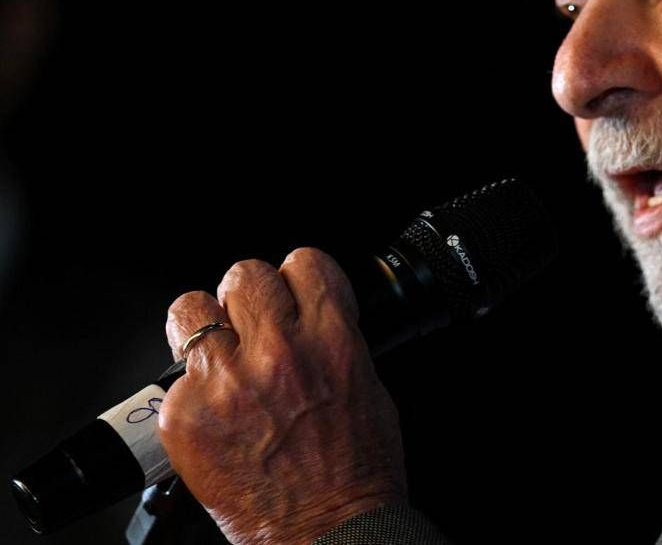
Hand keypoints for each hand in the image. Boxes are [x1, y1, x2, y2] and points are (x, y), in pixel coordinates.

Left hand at [160, 247, 406, 544]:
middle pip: (245, 276)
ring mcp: (226, 382)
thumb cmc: (356, 469)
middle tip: (254, 327)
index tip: (293, 295)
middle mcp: (278, 352)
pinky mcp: (186, 416)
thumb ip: (335, 338)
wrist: (327, 530)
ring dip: (206, 328)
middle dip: (250, 298)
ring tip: (219, 356)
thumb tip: (311, 315)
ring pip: (192, 309)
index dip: (297, 279)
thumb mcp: (367, 384)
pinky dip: (192, 391)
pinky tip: (215, 413)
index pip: (303, 262)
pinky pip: (175, 376)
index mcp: (331, 339)